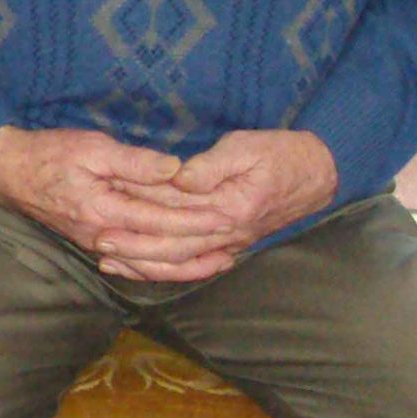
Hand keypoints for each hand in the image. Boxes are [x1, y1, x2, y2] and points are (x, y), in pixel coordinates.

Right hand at [0, 124, 238, 277]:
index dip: (195, 220)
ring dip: (185, 266)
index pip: (161, 221)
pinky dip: (160, 268)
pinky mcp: (94, 244)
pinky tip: (178, 266)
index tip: (226, 217)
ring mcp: (97, 245)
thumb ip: (133, 161)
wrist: (8, 173)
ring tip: (217, 263)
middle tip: (234, 245)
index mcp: (104, 210)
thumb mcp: (91, 147)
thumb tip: (174, 170)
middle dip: (199, 249)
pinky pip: (133, 264)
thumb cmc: (49, 154)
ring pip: (149, 265)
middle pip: (160, 250)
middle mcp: (103, 236)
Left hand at [122, 130, 341, 281]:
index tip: (107, 212)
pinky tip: (144, 268)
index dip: (139, 214)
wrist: (319, 174)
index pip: (174, 213)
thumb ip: (211, 165)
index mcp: (228, 208)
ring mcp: (229, 243)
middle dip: (133, 246)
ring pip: (180, 262)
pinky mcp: (230, 244)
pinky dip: (168, 270)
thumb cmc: (281, 154)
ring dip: (144, 264)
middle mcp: (227, 233)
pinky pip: (195, 265)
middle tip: (97, 242)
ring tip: (109, 261)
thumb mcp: (246, 147)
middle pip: (171, 247)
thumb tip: (178, 178)